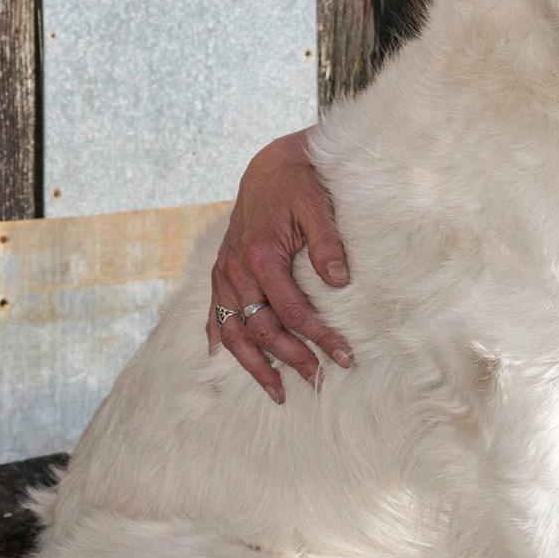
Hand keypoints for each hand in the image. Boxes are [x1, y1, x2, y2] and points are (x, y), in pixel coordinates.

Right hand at [208, 131, 354, 398]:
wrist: (270, 165)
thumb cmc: (299, 184)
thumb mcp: (317, 205)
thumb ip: (327, 242)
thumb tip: (339, 281)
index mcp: (261, 256)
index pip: (292, 311)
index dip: (318, 337)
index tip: (343, 357)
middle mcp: (236, 270)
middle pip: (262, 328)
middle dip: (291, 358)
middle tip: (319, 378)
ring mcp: (224, 273)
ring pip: (233, 331)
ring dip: (254, 364)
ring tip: (277, 391)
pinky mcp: (220, 273)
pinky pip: (215, 314)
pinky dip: (220, 340)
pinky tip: (226, 361)